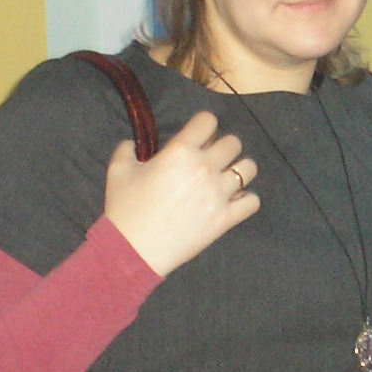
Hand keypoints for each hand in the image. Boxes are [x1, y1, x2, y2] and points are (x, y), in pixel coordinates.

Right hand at [104, 111, 259, 274]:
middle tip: (212, 159)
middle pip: (234, 142)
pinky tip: (232, 202)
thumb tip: (132, 143)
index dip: (204, 125)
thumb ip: (126, 150)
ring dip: (239, 171)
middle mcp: (204, 168)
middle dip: (223, 147)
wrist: (132, 250)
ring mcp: (219, 194)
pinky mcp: (226, 219)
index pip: (208, 121)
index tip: (199, 136)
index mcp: (179, 152)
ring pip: (249, 169)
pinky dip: (246, 200)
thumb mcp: (117, 172)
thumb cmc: (125, 209)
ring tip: (226, 178)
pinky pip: (253, 201)